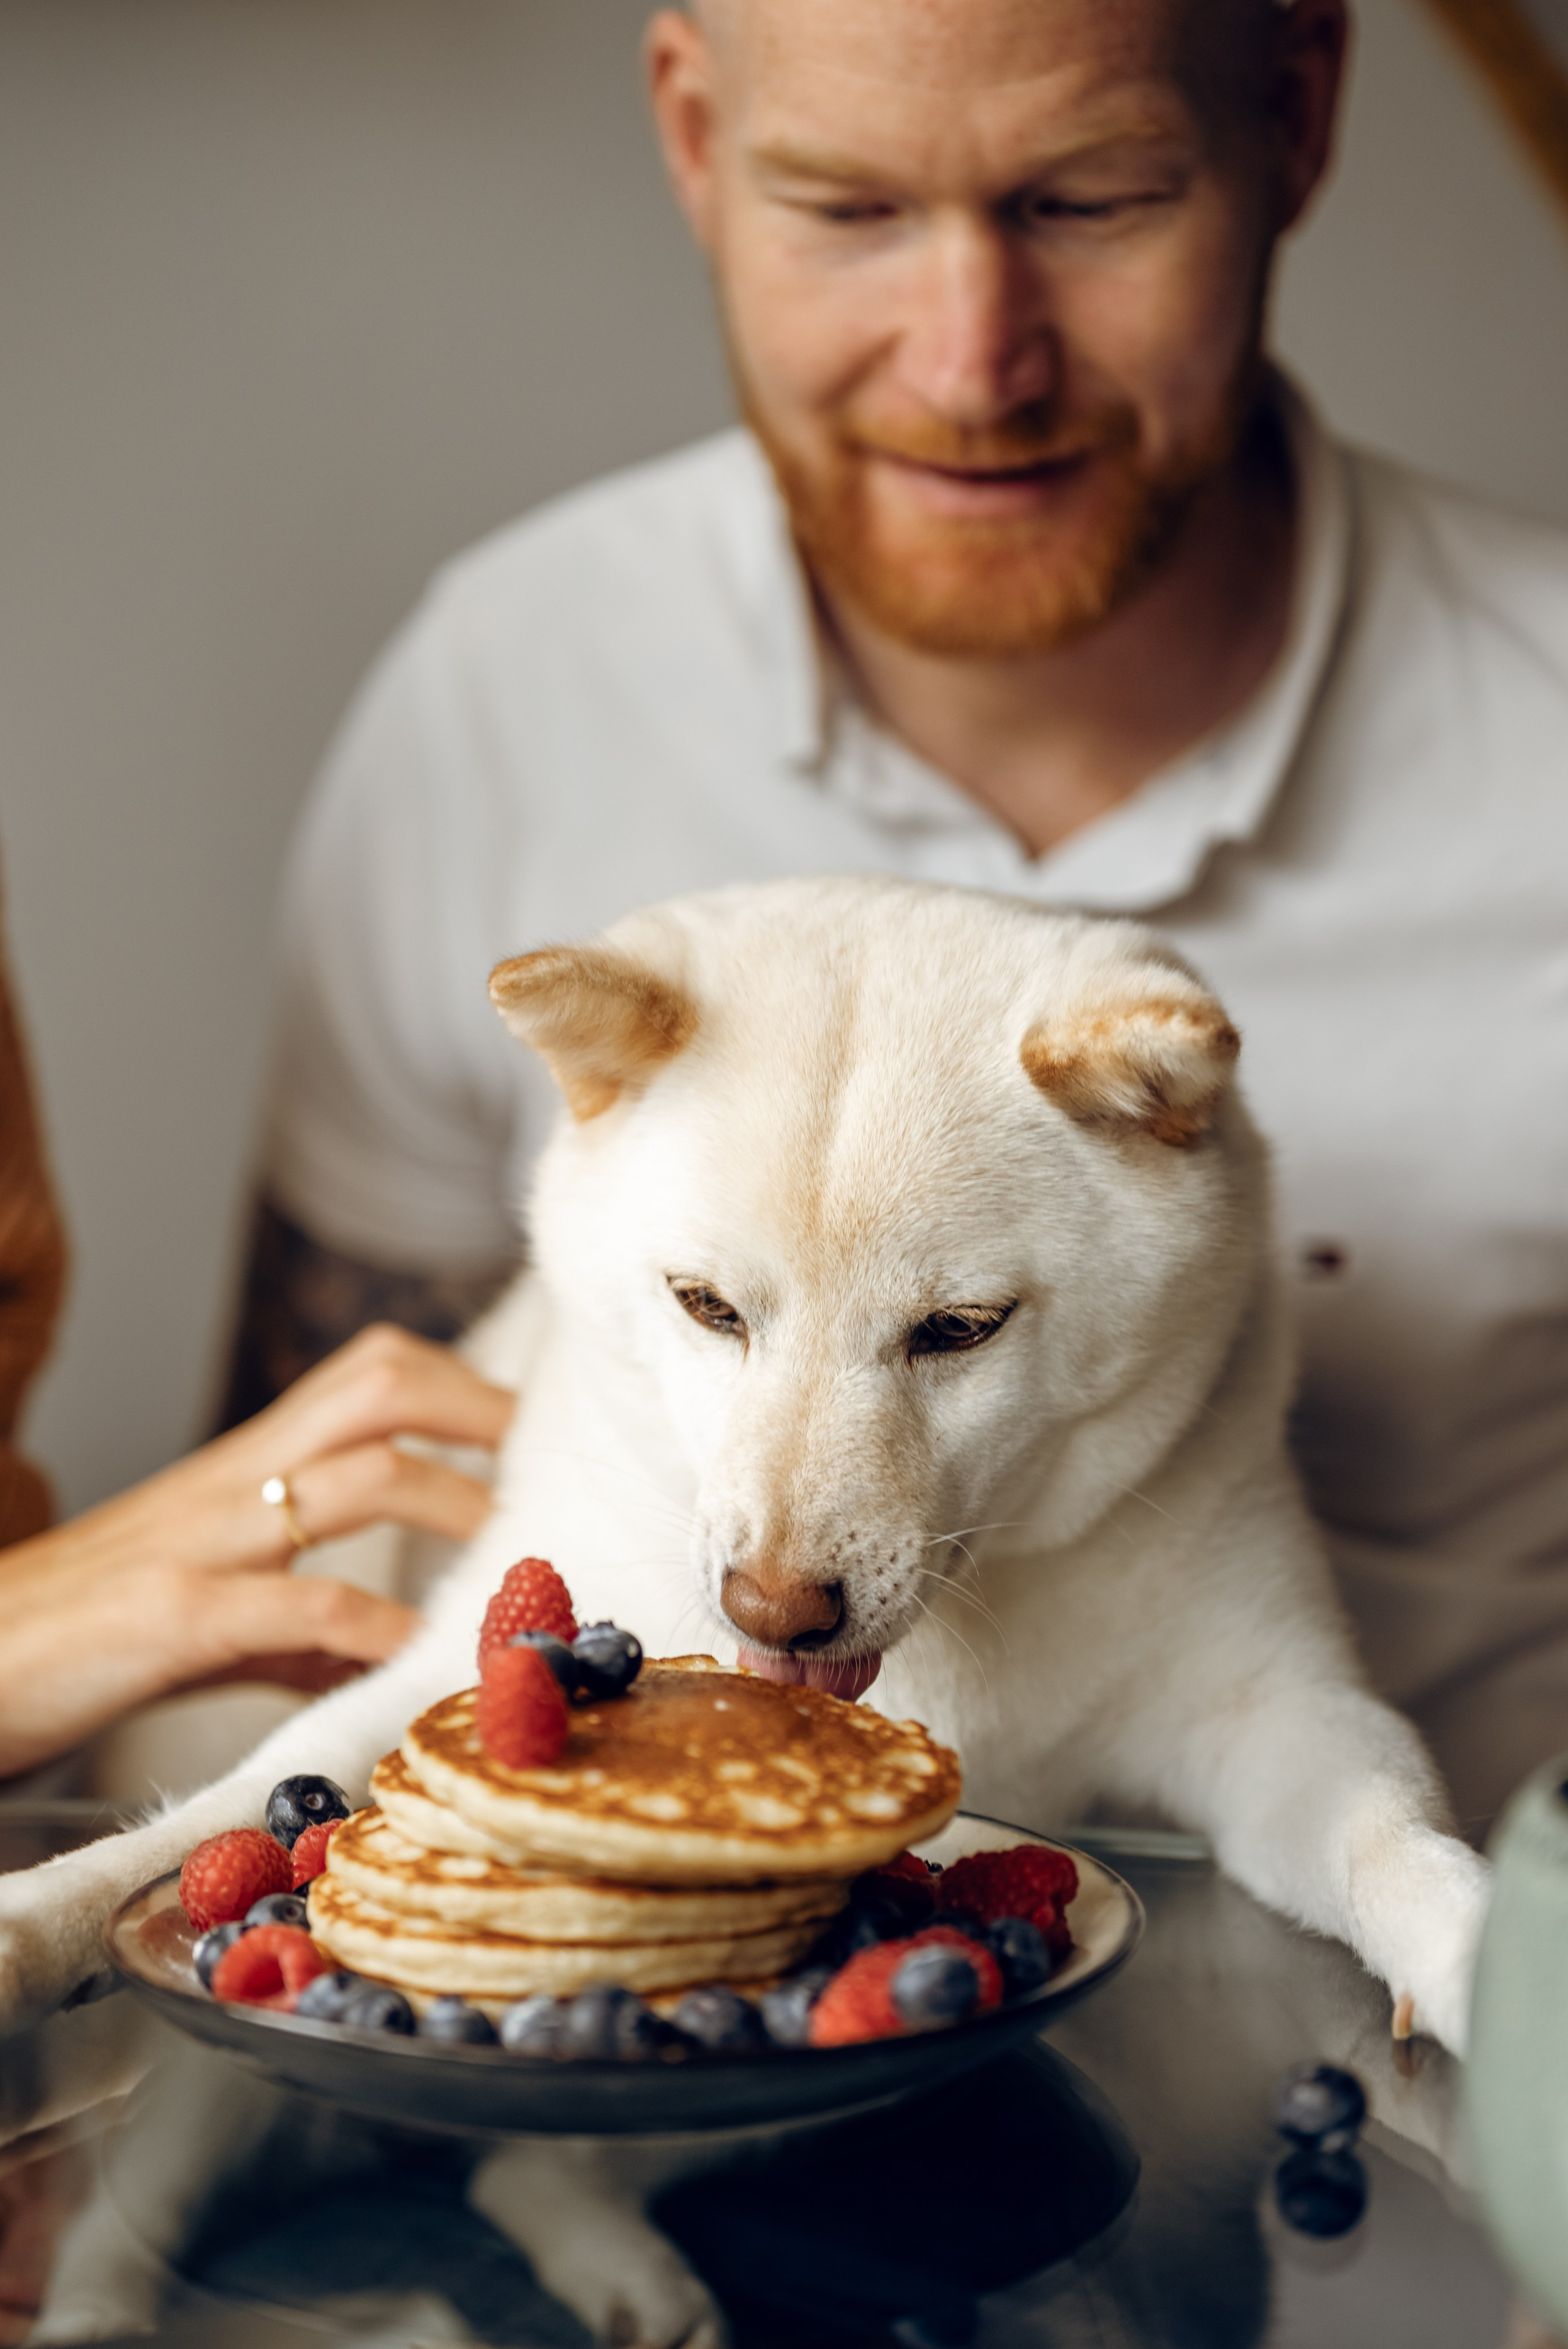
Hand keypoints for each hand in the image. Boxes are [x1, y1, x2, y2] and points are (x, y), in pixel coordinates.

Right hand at [0, 1325, 514, 1777]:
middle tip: (544, 1460)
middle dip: (474, 1407)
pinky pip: (302, 1605)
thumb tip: (373, 1646)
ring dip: (453, 1503)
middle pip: (376, 1383)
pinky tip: (421, 1656)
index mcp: (237, 1471)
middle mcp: (228, 1484)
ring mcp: (204, 1542)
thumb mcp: (200, 1616)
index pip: (364, 1376)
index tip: (528, 1429)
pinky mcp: (174, 1617)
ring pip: (357, 1474)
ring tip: (514, 1553)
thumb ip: (291, 1624)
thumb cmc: (73, 1641)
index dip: (458, 1384)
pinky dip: (377, 1627)